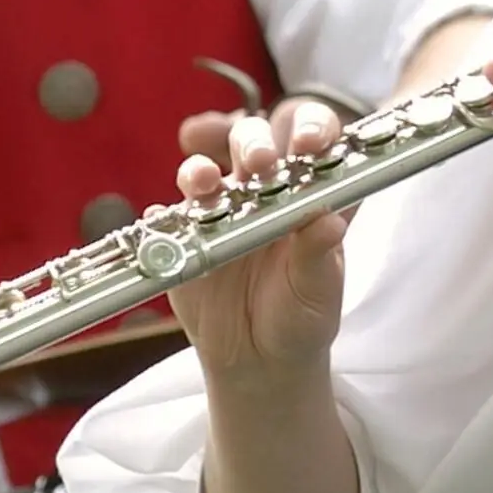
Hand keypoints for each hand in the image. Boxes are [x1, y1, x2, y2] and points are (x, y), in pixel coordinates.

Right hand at [161, 95, 356, 391]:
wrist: (258, 362)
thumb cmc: (300, 320)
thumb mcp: (318, 294)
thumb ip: (319, 256)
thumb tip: (330, 221)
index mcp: (308, 196)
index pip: (315, 142)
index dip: (313, 130)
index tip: (309, 143)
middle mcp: (263, 193)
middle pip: (254, 142)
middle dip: (253, 142)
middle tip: (257, 160)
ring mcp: (220, 211)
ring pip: (205, 171)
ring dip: (200, 170)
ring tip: (203, 183)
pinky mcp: (185, 236)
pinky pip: (167, 218)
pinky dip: (162, 216)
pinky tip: (163, 222)